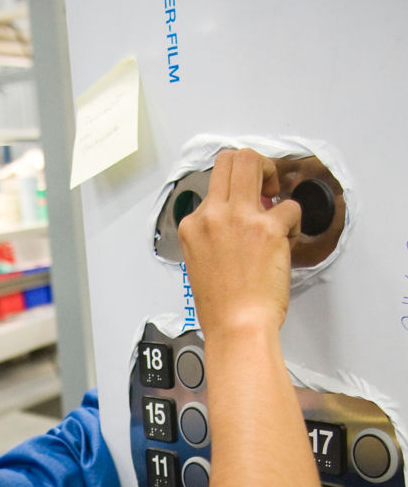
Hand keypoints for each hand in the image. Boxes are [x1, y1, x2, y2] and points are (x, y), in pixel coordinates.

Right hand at [178, 148, 301, 339]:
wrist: (237, 327)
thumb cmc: (222, 307)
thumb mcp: (200, 263)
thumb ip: (213, 234)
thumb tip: (237, 219)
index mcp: (193, 226)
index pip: (212, 183)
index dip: (234, 188)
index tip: (246, 200)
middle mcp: (213, 216)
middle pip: (231, 159)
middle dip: (254, 166)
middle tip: (265, 187)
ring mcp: (239, 218)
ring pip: (253, 161)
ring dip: (272, 176)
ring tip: (277, 203)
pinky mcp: (267, 228)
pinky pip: (290, 207)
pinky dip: (294, 222)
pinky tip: (287, 240)